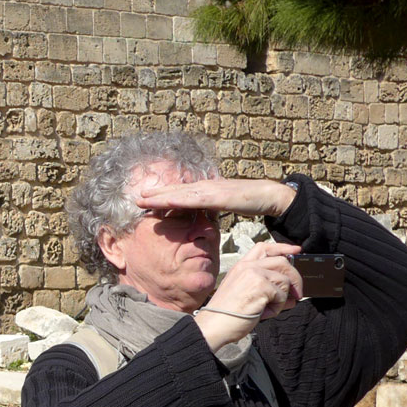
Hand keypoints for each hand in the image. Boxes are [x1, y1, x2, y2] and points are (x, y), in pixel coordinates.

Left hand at [136, 177, 296, 219]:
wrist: (272, 195)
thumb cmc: (249, 202)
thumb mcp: (224, 208)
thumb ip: (210, 211)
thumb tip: (199, 218)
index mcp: (206, 191)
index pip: (180, 194)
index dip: (161, 196)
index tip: (144, 201)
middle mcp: (206, 187)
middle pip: (176, 191)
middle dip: (155, 194)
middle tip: (135, 198)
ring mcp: (212, 189)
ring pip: (182, 193)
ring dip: (161, 195)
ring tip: (143, 199)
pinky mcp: (220, 195)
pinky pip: (197, 198)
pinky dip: (181, 198)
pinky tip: (167, 199)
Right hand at [194, 241, 303, 348]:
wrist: (213, 325)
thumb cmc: (226, 315)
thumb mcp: (245, 294)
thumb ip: (266, 289)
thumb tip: (291, 295)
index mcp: (241, 266)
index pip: (265, 248)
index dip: (283, 248)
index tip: (295, 251)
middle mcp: (247, 266)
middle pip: (282, 261)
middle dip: (295, 278)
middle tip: (296, 294)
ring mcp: (254, 274)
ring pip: (285, 280)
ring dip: (282, 298)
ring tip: (267, 309)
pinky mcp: (260, 286)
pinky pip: (282, 295)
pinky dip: (277, 307)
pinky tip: (263, 313)